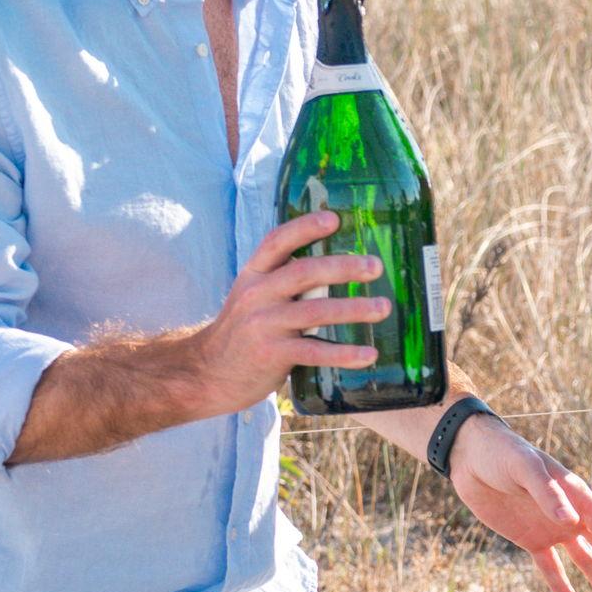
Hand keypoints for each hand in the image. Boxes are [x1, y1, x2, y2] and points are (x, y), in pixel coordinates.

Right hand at [186, 203, 390, 413]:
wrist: (208, 373)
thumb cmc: (243, 332)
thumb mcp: (253, 297)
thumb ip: (283, 282)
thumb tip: (336, 268)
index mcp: (254, 275)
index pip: (277, 241)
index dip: (305, 227)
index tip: (334, 218)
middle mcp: (257, 294)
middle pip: (304, 272)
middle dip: (344, 267)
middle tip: (376, 266)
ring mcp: (264, 324)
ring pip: (316, 311)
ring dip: (354, 309)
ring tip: (383, 308)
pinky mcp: (271, 354)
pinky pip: (315, 351)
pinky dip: (345, 353)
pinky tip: (369, 354)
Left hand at [447, 419, 591, 591]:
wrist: (471, 455)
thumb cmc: (502, 453)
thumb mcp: (523, 467)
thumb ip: (547, 492)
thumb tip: (570, 521)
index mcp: (576, 494)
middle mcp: (571, 514)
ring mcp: (552, 528)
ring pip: (586, 561)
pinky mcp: (531, 539)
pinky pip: (551, 568)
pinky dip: (563, 588)